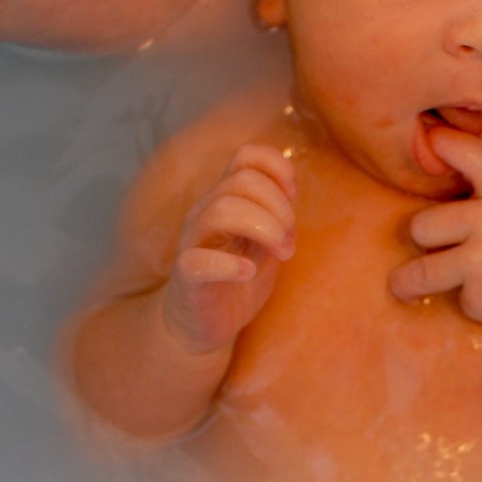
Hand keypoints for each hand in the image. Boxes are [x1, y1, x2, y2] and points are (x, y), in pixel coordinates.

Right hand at [162, 143, 295, 353]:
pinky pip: (197, 261)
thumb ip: (277, 214)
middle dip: (278, 208)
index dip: (275, 167)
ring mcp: (193, 242)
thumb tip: (292, 189)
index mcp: (226, 199)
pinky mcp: (187, 276)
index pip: (245, 156)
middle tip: (290, 242)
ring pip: (221, 209)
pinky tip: (248, 272)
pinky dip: (228, 265)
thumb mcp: (267, 240)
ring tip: (281, 253)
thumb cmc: (239, 278)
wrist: (206, 325)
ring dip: (264, 228)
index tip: (294, 195)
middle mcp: (205, 212)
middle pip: (241, 182)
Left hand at [389, 127, 481, 330]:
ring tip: (401, 286)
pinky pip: (458, 299)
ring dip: (407, 281)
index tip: (434, 138)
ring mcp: (478, 261)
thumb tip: (441, 174)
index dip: (449, 146)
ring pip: (420, 272)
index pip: (473, 158)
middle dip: (424, 238)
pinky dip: (474, 302)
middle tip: (430, 246)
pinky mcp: (477, 297)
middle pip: (421, 226)